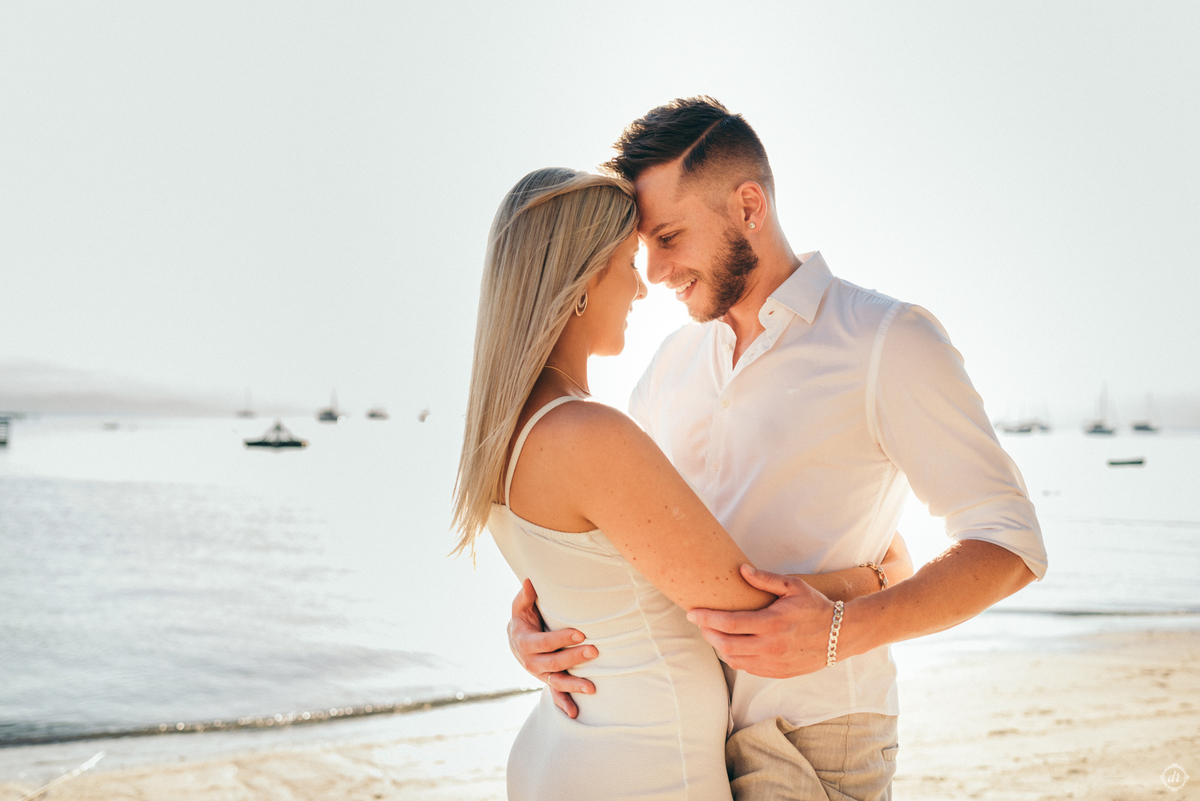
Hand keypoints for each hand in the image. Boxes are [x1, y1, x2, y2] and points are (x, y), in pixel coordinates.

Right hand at [508, 579, 597, 717]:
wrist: (516, 640)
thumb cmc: (523, 619)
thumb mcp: (520, 607)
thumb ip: (525, 596)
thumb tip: (530, 581)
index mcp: (524, 643)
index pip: (545, 643)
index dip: (562, 639)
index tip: (581, 633)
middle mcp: (531, 662)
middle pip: (554, 663)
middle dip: (574, 657)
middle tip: (595, 651)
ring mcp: (540, 674)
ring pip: (557, 682)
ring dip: (574, 685)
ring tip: (592, 688)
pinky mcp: (548, 680)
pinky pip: (556, 694)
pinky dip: (564, 704)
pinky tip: (576, 713)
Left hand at [687, 565, 836, 678]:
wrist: (840, 635)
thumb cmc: (815, 606)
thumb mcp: (793, 586)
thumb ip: (765, 579)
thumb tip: (741, 570)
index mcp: (772, 623)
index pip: (729, 624)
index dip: (706, 619)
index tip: (692, 613)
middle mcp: (770, 646)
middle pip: (725, 644)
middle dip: (707, 633)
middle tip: (700, 622)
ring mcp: (773, 663)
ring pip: (734, 659)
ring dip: (719, 647)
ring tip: (713, 633)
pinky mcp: (777, 673)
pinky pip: (747, 668)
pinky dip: (734, 658)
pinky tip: (731, 646)